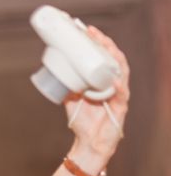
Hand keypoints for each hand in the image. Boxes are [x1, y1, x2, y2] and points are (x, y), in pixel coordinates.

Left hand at [65, 26, 129, 160]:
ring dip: (114, 59)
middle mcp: (113, 85)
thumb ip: (66, 88)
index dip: (97, 44)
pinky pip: (122, 95)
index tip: (87, 31)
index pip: (103, 57)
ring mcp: (118, 96)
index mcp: (102, 81)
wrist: (87, 144)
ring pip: (121, 72)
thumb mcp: (70, 101)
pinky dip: (118, 86)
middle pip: (113, 60)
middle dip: (105, 45)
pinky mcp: (120, 108)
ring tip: (106, 48)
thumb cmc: (82, 122)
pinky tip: (114, 79)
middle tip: (94, 34)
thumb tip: (53, 75)